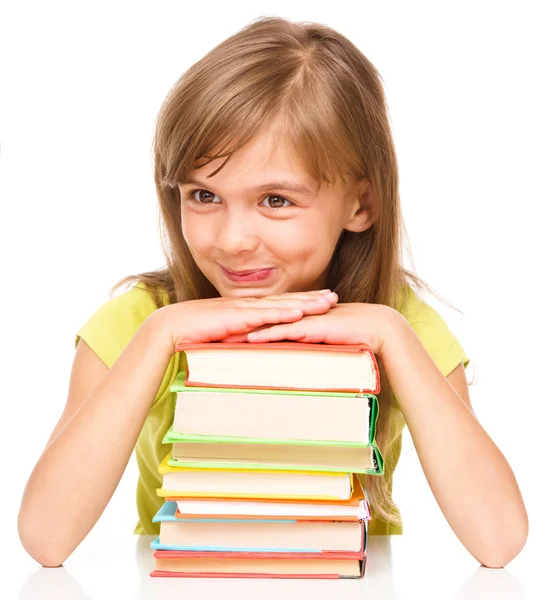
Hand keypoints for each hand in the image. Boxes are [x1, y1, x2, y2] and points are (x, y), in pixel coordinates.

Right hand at [154, 290, 338, 351]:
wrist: (171, 328)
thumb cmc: (194, 333)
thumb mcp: (225, 334)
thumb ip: (241, 337)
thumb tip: (256, 346)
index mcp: (246, 308)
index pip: (279, 303)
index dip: (301, 300)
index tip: (321, 300)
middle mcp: (248, 304)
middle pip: (286, 300)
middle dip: (311, 298)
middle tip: (335, 297)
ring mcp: (243, 308)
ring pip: (280, 305)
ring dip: (305, 304)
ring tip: (327, 303)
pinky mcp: (236, 317)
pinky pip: (263, 315)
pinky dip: (282, 314)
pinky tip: (300, 313)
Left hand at [222, 301, 400, 356]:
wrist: (379, 328)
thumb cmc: (356, 337)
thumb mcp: (326, 343)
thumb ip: (311, 347)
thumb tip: (299, 361)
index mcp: (299, 318)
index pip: (267, 321)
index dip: (246, 325)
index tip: (226, 332)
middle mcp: (298, 315)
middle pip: (261, 319)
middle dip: (238, 325)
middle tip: (214, 331)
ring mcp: (304, 319)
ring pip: (269, 323)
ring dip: (246, 329)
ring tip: (223, 335)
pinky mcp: (312, 326)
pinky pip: (285, 330)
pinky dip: (267, 334)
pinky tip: (250, 339)